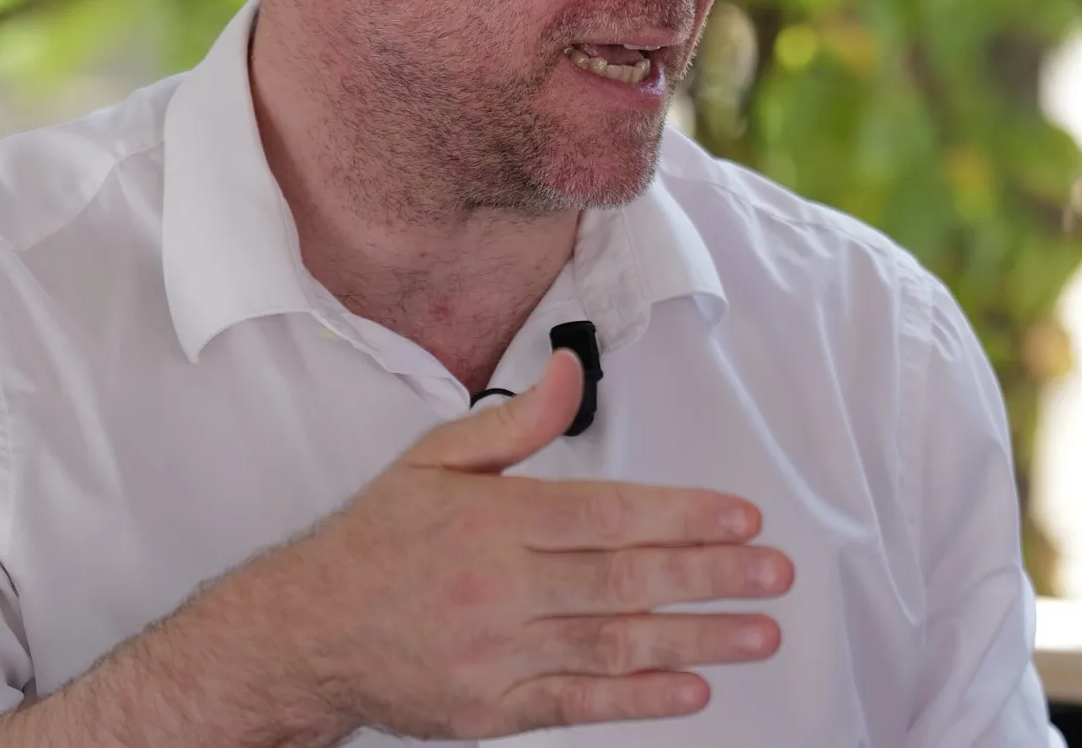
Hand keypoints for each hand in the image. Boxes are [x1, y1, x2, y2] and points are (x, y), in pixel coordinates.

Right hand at [239, 348, 793, 740]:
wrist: (306, 632)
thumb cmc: (376, 542)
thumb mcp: (434, 459)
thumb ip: (512, 421)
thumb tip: (568, 372)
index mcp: (492, 519)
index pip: (607, 514)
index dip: (682, 517)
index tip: (742, 520)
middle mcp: (500, 586)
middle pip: (625, 579)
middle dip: (711, 576)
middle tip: (775, 574)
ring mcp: (497, 653)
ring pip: (614, 644)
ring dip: (697, 640)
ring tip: (759, 633)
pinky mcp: (492, 708)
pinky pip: (578, 703)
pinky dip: (638, 699)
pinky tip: (691, 688)